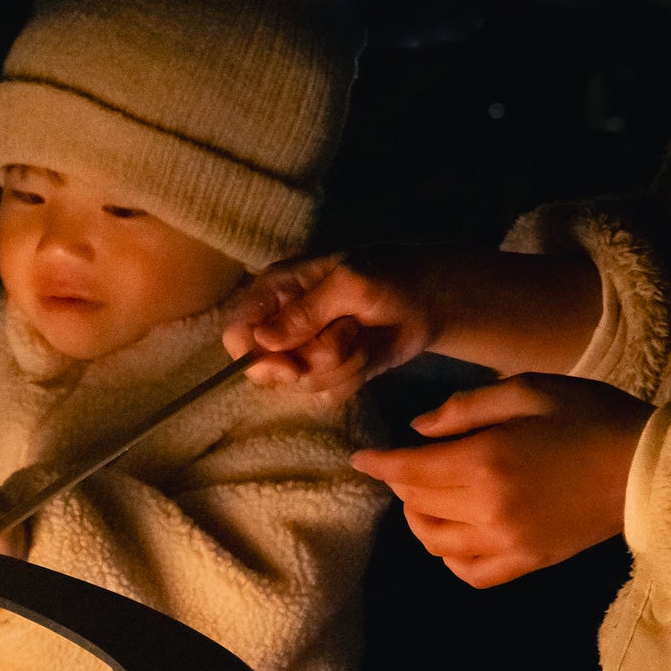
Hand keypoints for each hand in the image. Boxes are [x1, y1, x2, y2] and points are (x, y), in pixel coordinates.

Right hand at [223, 248, 443, 401]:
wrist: (432, 301)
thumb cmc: (390, 276)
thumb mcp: (350, 284)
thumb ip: (306, 312)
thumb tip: (263, 341)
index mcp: (275, 291)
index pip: (238, 333)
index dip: (254, 356)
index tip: (290, 367)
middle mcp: (282, 324)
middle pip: (265, 368)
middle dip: (308, 361)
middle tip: (343, 339)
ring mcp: (304, 351)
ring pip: (300, 383)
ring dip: (339, 364)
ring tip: (360, 334)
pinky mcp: (328, 372)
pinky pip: (325, 393)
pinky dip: (351, 378)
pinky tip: (366, 353)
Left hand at [353, 373, 650, 587]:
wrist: (650, 467)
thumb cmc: (589, 417)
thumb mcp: (527, 390)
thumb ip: (465, 408)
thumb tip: (416, 430)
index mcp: (485, 461)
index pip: (408, 471)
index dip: (378, 464)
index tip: (362, 458)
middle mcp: (487, 509)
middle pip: (418, 505)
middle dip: (404, 484)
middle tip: (411, 466)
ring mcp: (507, 543)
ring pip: (435, 543)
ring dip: (421, 520)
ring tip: (429, 499)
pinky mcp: (528, 564)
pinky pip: (469, 574)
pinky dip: (451, 557)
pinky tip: (456, 535)